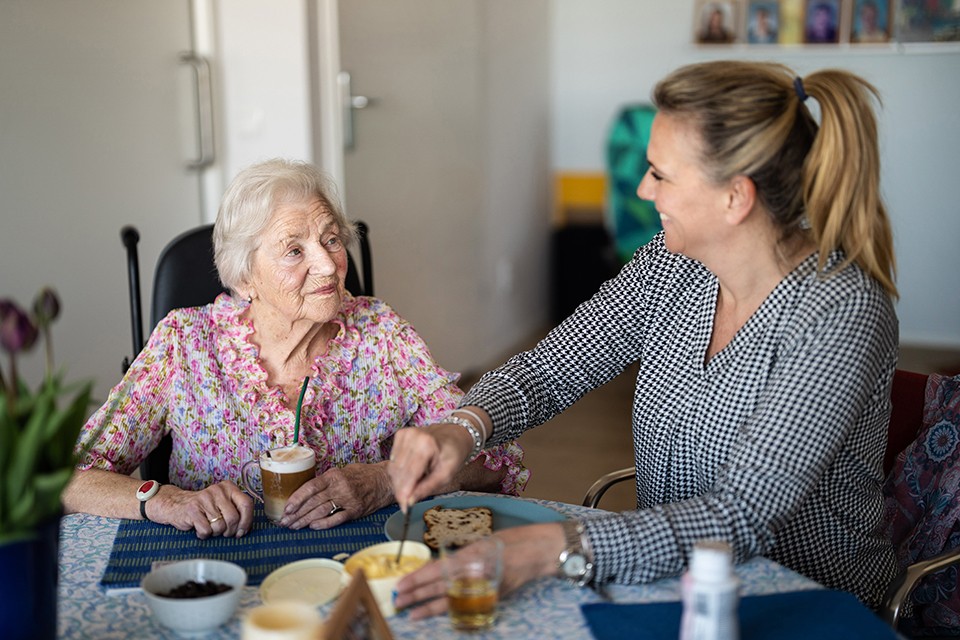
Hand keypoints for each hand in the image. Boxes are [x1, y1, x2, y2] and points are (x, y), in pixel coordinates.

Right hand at [150, 481, 253, 538]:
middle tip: (224, 533)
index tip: (242, 532)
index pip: (247, 504)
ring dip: (216, 533)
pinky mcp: (192, 509)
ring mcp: (204, 499)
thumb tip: (246, 529)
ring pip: (220, 526)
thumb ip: (236, 511)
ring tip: (210, 527)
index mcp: (229, 487)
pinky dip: (204, 534)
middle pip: (234, 518)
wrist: (175, 504)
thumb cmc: (204, 508)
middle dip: (230, 531)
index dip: (247, 521)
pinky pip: (206, 530)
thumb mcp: (222, 503)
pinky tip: (199, 528)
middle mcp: (218, 490)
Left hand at [279, 462, 391, 529]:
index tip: (286, 508)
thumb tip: (307, 490)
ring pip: (322, 511)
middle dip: (297, 513)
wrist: (385, 480)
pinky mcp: (356, 510)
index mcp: (334, 475)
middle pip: (313, 502)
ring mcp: (348, 499)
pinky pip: (337, 518)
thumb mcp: (343, 470)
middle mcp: (340, 487)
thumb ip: (327, 480)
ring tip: (295, 526)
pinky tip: (314, 527)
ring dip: (306, 520)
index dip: (296, 498)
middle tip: (285, 521)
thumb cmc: (363, 474)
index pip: (310, 487)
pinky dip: (324, 524)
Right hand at [389, 423, 473, 509]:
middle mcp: (412, 436)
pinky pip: (393, 460)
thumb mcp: (446, 474)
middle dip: (402, 490)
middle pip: (398, 472)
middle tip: (407, 503)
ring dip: (400, 482)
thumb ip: (427, 487)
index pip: (409, 473)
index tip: (404, 508)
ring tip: (413, 486)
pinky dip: (399, 472)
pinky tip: (411, 473)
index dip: (404, 493)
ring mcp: (404, 434)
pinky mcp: (400, 435)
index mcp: (426, 444)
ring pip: (393, 468)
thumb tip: (410, 501)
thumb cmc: (453, 454)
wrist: (454, 434)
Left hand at [393, 523, 564, 618]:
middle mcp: (475, 573)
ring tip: (412, 613)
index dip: (417, 579)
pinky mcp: (493, 597)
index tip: (401, 584)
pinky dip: (451, 609)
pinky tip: (440, 613)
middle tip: (398, 601)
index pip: (437, 570)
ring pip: (450, 599)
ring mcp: (484, 587)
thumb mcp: (483, 543)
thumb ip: (463, 556)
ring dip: (429, 607)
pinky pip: (467, 604)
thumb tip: (443, 566)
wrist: (541, 551)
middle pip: (439, 587)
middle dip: (417, 595)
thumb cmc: (514, 540)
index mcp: (470, 555)